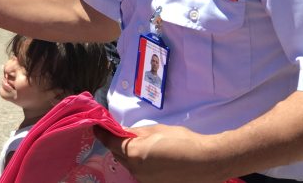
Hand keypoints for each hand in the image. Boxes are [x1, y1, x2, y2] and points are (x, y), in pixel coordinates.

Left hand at [94, 124, 221, 182]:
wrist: (206, 162)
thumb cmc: (182, 142)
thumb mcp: (156, 131)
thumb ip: (135, 132)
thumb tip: (121, 131)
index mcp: (134, 153)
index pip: (110, 142)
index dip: (102, 132)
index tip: (97, 125)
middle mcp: (135, 170)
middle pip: (118, 154)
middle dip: (117, 143)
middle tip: (120, 131)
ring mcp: (144, 180)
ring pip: (128, 164)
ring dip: (128, 154)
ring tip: (140, 143)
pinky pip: (139, 171)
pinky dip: (139, 162)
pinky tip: (151, 155)